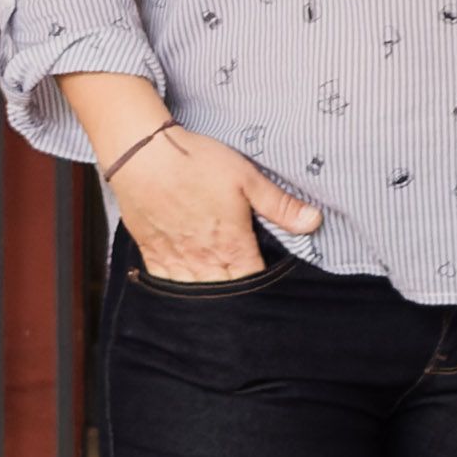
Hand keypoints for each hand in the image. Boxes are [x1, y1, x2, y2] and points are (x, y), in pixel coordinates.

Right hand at [110, 126, 324, 281]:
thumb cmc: (195, 161)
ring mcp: (176, 259)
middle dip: (239, 300)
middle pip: (227, 296)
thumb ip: (279, 205)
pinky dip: (179, 294)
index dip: (265, 289)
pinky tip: (186, 294)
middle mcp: (204, 260)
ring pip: (197, 296)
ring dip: (211, 300)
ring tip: (221, 302)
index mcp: (232, 245)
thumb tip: (314, 222)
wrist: (141, 154)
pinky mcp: (152, 252)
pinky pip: (167, 286)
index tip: (271, 286)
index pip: (254, 284)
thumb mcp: (245, 177)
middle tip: (248, 298)